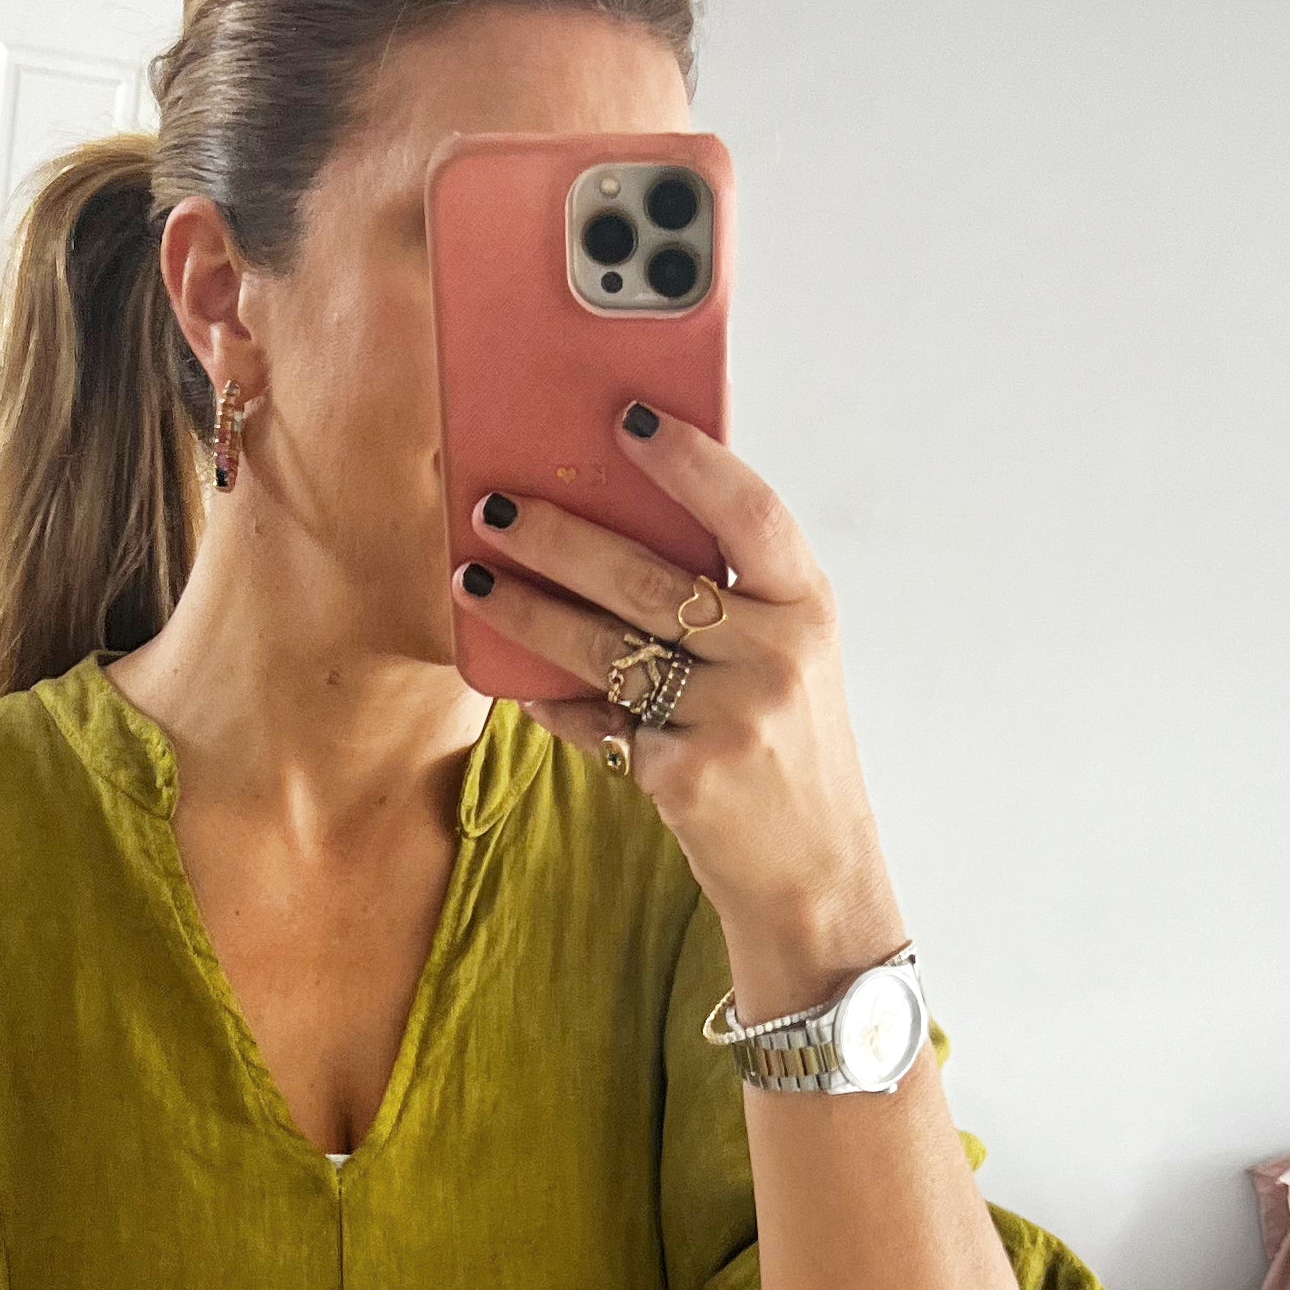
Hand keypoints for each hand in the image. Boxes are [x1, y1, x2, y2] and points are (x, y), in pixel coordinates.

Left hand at [453, 406, 905, 1019]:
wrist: (815, 873)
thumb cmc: (787, 747)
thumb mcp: (787, 656)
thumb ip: (731, 596)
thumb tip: (616, 515)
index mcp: (807, 608)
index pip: (750, 512)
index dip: (688, 460)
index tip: (626, 416)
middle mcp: (776, 658)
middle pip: (647, 578)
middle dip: (558, 536)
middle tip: (493, 505)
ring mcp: (731, 720)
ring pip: (605, 649)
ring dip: (526, 611)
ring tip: (473, 578)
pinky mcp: (685, 778)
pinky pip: (599, 723)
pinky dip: (555, 703)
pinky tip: (522, 683)